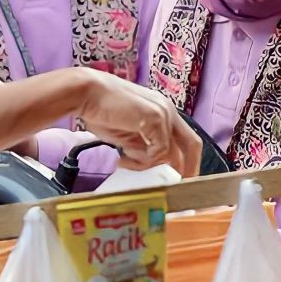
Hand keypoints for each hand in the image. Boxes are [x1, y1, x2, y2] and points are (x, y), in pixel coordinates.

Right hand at [74, 70, 198, 176]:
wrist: (87, 93)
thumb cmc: (102, 111)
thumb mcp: (128, 136)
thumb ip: (143, 148)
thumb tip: (150, 164)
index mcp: (164, 113)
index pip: (186, 140)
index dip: (186, 161)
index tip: (177, 179)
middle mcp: (168, 111)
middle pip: (192, 145)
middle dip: (188, 169)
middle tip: (175, 188)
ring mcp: (164, 113)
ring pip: (170, 153)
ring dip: (146, 165)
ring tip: (124, 161)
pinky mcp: (155, 118)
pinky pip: (159, 151)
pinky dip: (141, 161)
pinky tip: (122, 156)